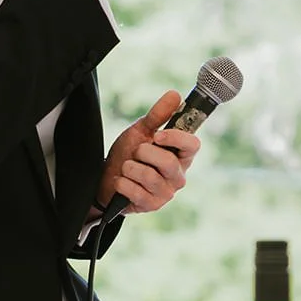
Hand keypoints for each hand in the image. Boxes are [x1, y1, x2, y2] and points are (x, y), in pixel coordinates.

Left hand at [94, 90, 201, 216]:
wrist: (107, 179)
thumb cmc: (128, 154)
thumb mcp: (141, 131)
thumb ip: (158, 115)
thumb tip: (175, 94)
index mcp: (181, 155)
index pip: (193, 145)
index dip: (176, 139)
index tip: (157, 135)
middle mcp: (178, 175)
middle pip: (168, 162)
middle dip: (143, 153)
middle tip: (136, 153)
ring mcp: (166, 192)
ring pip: (149, 176)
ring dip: (130, 168)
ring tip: (127, 168)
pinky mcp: (152, 205)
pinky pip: (135, 190)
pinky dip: (122, 183)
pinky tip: (122, 182)